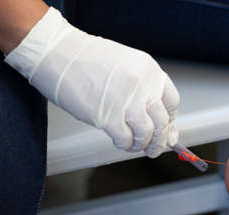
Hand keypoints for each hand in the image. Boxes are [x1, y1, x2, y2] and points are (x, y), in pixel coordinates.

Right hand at [5, 7, 178, 156]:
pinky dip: (125, 145)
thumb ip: (143, 91)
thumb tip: (160, 122)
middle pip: (163, 122)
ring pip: (147, 134)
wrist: (56, 52)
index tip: (166, 129)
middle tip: (155, 148)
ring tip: (135, 145)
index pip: (172, 102)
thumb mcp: (125, 67)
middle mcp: (142, 86)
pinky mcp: (107, 116)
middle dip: (161, 140)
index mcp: (149, 71)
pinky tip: (120, 142)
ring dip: (143, 145)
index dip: (170, 120)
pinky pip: (126, 140)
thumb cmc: (87, 59)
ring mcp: (126, 101)